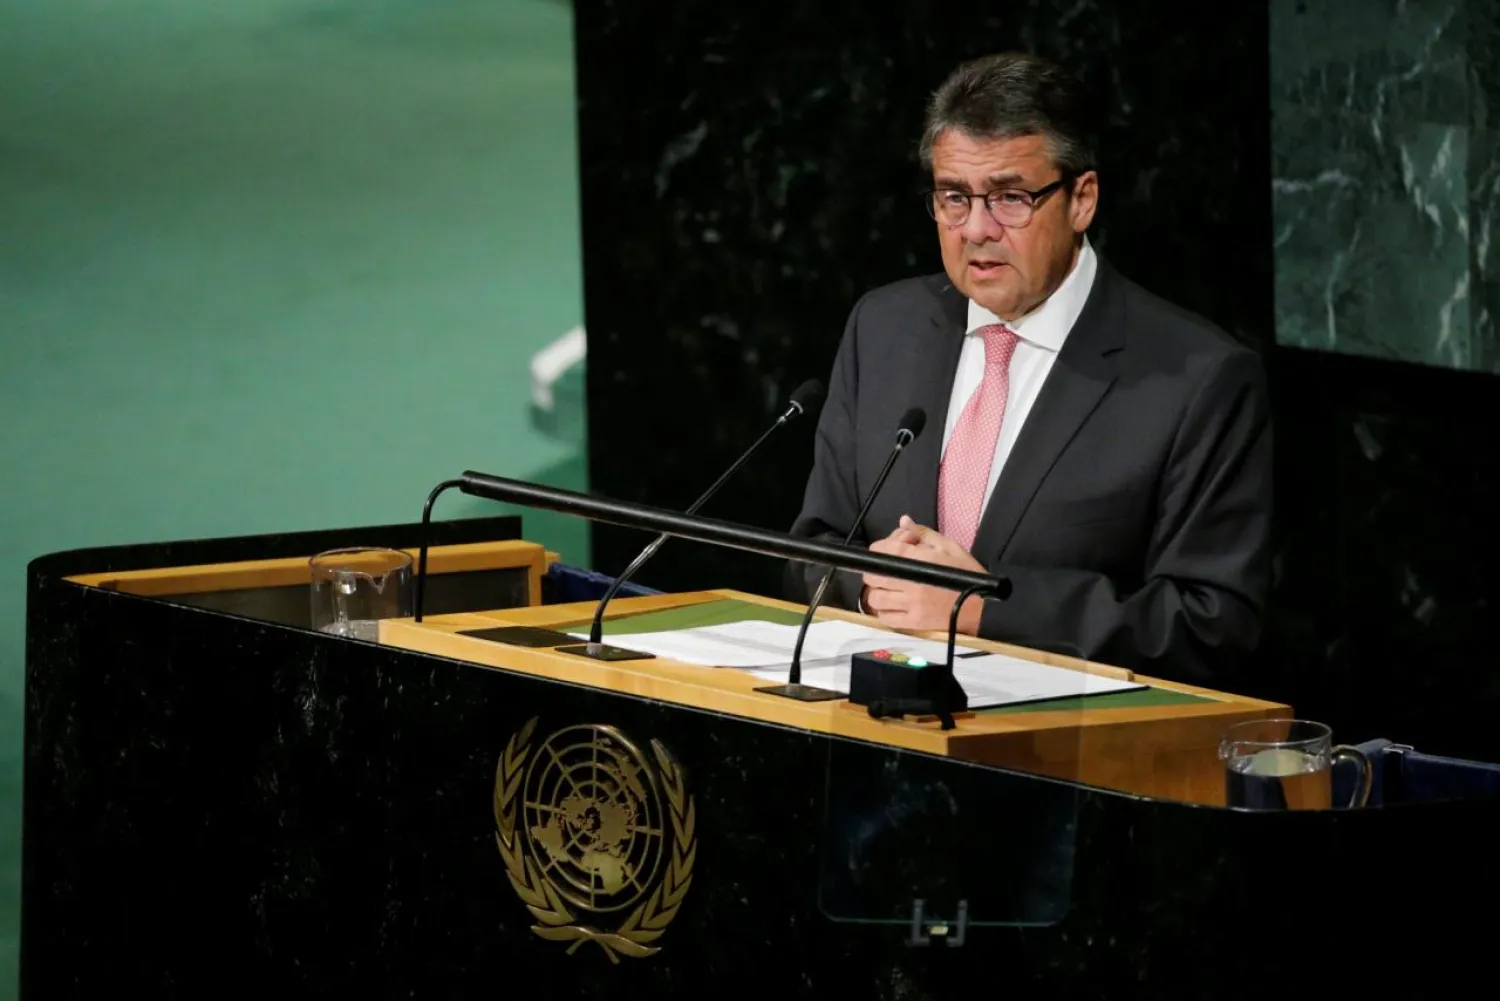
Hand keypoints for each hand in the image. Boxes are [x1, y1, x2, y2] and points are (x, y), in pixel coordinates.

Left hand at [859, 516, 985, 632]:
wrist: (984, 605)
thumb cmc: (967, 574)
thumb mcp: (949, 547)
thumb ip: (923, 533)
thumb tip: (904, 521)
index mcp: (919, 560)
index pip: (881, 551)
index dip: (881, 548)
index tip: (890, 550)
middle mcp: (911, 582)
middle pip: (873, 575)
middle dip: (877, 569)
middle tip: (888, 569)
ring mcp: (911, 605)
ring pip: (875, 598)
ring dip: (878, 591)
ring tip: (890, 588)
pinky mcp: (914, 623)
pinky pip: (885, 618)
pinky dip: (883, 611)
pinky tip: (893, 604)